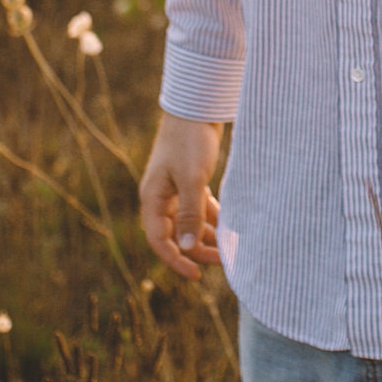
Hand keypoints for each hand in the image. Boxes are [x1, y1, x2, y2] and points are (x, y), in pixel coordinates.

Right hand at [139, 112, 225, 278]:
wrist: (198, 106)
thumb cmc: (190, 140)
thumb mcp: (192, 179)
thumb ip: (188, 213)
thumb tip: (184, 248)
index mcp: (152, 198)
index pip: (159, 240)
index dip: (175, 260)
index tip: (196, 275)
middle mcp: (160, 197)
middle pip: (175, 234)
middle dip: (197, 249)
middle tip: (223, 260)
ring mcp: (175, 189)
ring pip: (189, 222)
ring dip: (206, 235)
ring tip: (229, 245)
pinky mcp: (190, 180)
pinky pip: (198, 208)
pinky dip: (211, 218)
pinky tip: (228, 225)